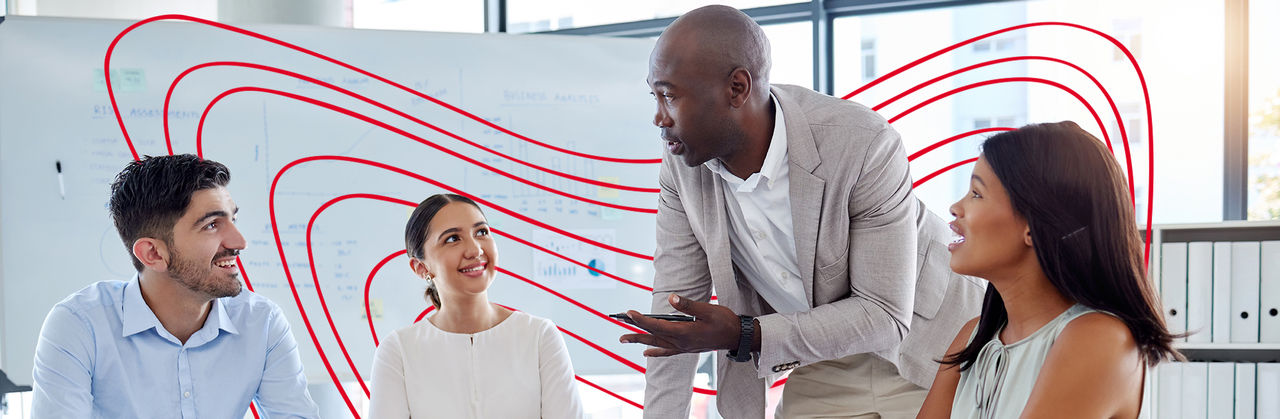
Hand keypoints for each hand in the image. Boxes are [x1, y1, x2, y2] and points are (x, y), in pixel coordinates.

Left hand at [619, 294, 741, 356]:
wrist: (737, 337)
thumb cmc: (724, 321)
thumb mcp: (707, 309)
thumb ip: (687, 305)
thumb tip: (671, 298)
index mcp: (684, 331)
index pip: (657, 325)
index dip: (641, 319)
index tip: (629, 313)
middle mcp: (681, 342)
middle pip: (653, 337)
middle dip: (635, 333)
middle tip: (619, 334)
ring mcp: (683, 347)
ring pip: (657, 344)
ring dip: (641, 342)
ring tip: (626, 340)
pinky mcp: (687, 349)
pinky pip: (667, 351)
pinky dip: (656, 352)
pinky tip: (646, 352)